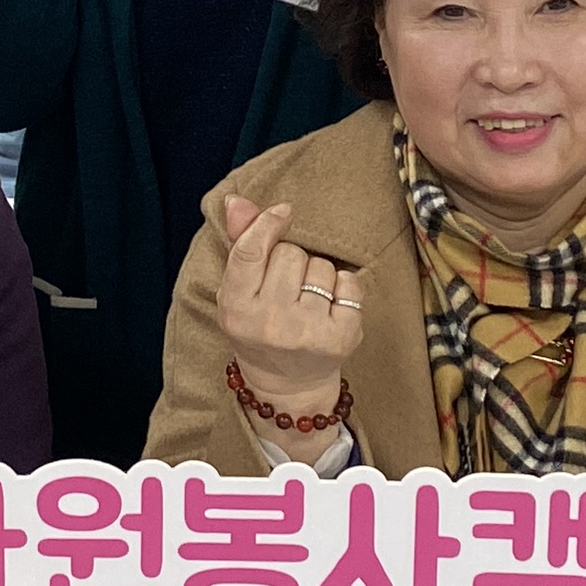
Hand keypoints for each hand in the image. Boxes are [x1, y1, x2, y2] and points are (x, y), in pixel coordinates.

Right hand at [215, 193, 361, 429]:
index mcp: (236, 309)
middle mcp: (269, 322)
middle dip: (292, 260)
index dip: (266, 224)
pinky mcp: (341, 337)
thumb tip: (237, 201)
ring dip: (318, 274)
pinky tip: (332, 306)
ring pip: (320, 266)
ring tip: (308, 299)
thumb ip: (241, 244)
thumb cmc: (260, 327)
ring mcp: (306, 332)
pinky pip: (349, 283)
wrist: (287, 385)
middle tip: (288, 287)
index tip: (283, 212)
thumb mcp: (239, 292)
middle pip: (289, 253)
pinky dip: (344, 287)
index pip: (249, 252)